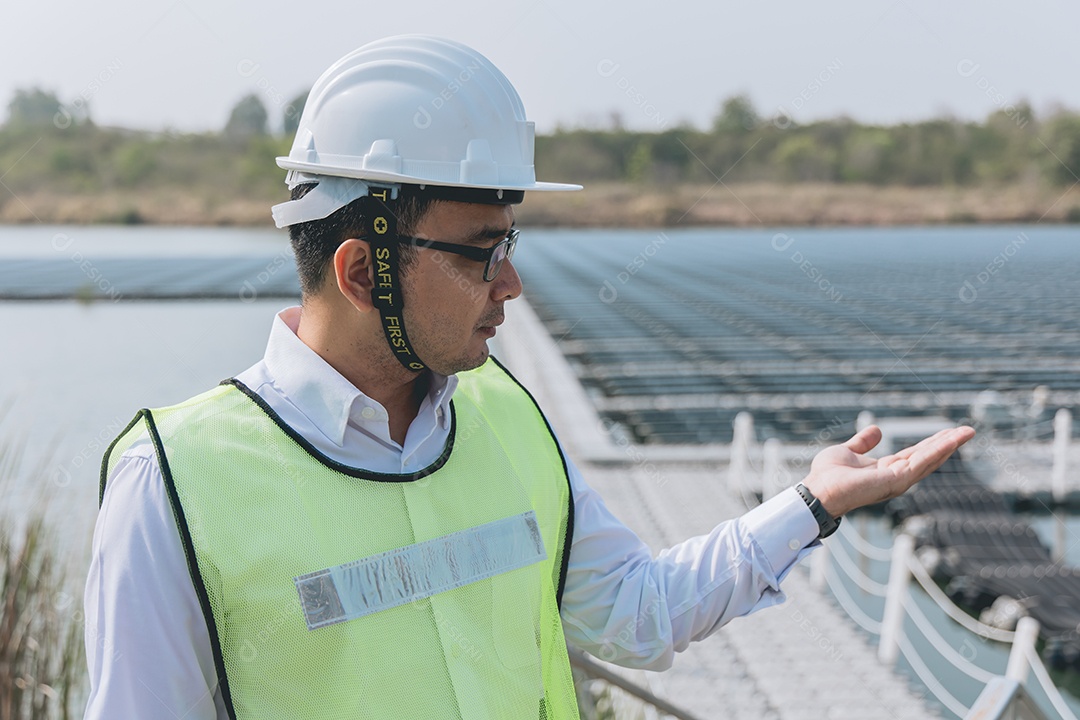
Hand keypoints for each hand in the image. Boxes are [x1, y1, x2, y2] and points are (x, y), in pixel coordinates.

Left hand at [801, 425, 975, 517]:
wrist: (817, 490)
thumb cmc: (828, 476)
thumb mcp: (847, 451)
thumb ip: (863, 443)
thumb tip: (877, 429)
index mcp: (886, 469)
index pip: (915, 454)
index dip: (932, 443)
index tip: (948, 431)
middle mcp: (896, 477)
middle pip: (928, 457)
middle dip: (948, 444)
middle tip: (968, 430)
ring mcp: (898, 480)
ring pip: (929, 459)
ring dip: (949, 445)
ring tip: (967, 432)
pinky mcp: (896, 481)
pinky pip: (921, 463)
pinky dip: (937, 451)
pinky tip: (950, 441)